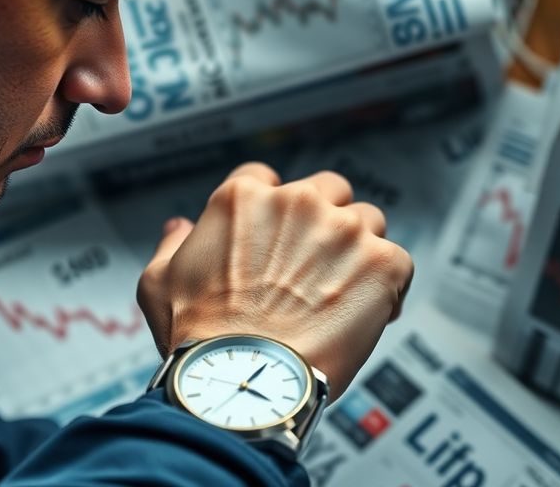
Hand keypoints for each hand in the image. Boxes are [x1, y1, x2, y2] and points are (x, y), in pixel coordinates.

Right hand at [138, 162, 413, 398]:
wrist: (246, 380)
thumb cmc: (200, 339)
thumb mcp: (159, 284)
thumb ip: (172, 246)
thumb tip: (180, 227)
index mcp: (243, 199)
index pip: (268, 180)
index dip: (274, 211)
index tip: (277, 238)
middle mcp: (297, 202)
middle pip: (328, 190)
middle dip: (324, 222)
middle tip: (315, 267)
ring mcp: (344, 230)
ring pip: (368, 221)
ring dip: (359, 251)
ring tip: (342, 295)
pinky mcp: (383, 263)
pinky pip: (399, 261)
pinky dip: (389, 286)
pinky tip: (369, 314)